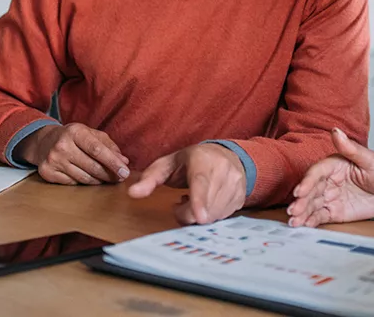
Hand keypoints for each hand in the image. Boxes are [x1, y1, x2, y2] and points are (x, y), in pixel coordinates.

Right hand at [14, 123, 129, 184]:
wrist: (44, 141)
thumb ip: (109, 146)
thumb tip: (124, 161)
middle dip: (109, 174)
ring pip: (83, 177)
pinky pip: (72, 183)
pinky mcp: (47, 172)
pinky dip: (84, 182)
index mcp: (76, 132)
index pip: (97, 150)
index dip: (113, 162)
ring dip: (99, 180)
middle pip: (92, 166)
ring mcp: (53, 160)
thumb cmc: (74, 137)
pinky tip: (90, 178)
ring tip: (107, 178)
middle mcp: (62, 145)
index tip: (124, 172)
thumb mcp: (91, 134)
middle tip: (120, 178)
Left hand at [128, 144, 246, 224]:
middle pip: (205, 206)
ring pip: (215, 214)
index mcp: (202, 159)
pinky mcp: (241, 196)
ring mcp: (236, 183)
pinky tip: (207, 203)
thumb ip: (150, 178)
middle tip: (180, 203)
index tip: (199, 218)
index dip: (199, 202)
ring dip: (199, 216)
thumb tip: (132, 193)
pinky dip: (212, 216)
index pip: (201, 183)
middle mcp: (223, 169)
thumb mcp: (168, 164)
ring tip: (195, 201)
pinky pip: (223, 217)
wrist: (227, 155)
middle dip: (188, 213)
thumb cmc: (192, 161)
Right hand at [287, 128, 373, 226]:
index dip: (307, 182)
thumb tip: (336, 130)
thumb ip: (351, 148)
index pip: (316, 173)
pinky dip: (311, 221)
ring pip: (312, 204)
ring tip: (294, 222)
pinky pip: (320, 216)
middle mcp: (328, 181)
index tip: (300, 192)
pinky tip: (304, 225)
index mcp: (333, 165)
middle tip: (293, 210)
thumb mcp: (369, 159)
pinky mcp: (334, 211)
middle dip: (301, 201)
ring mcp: (330, 197)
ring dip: (301, 212)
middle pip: (310, 190)